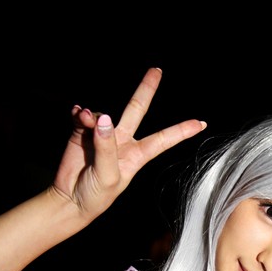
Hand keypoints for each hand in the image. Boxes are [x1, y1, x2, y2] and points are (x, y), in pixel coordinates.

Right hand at [51, 67, 205, 217]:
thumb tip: (104, 117)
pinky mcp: (82, 132)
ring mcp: (102, 135)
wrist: (70, 199)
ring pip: (102, 114)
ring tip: (85, 120)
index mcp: (136, 155)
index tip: (201, 124)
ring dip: (92, 115)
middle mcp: (122, 142)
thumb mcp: (108, 176)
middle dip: (146, 89)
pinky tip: (78, 114)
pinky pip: (83, 114)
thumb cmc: (95, 195)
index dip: (181, 131)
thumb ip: (107, 146)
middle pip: (137, 109)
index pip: (163, 139)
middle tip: (156, 70)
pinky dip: (79, 113)